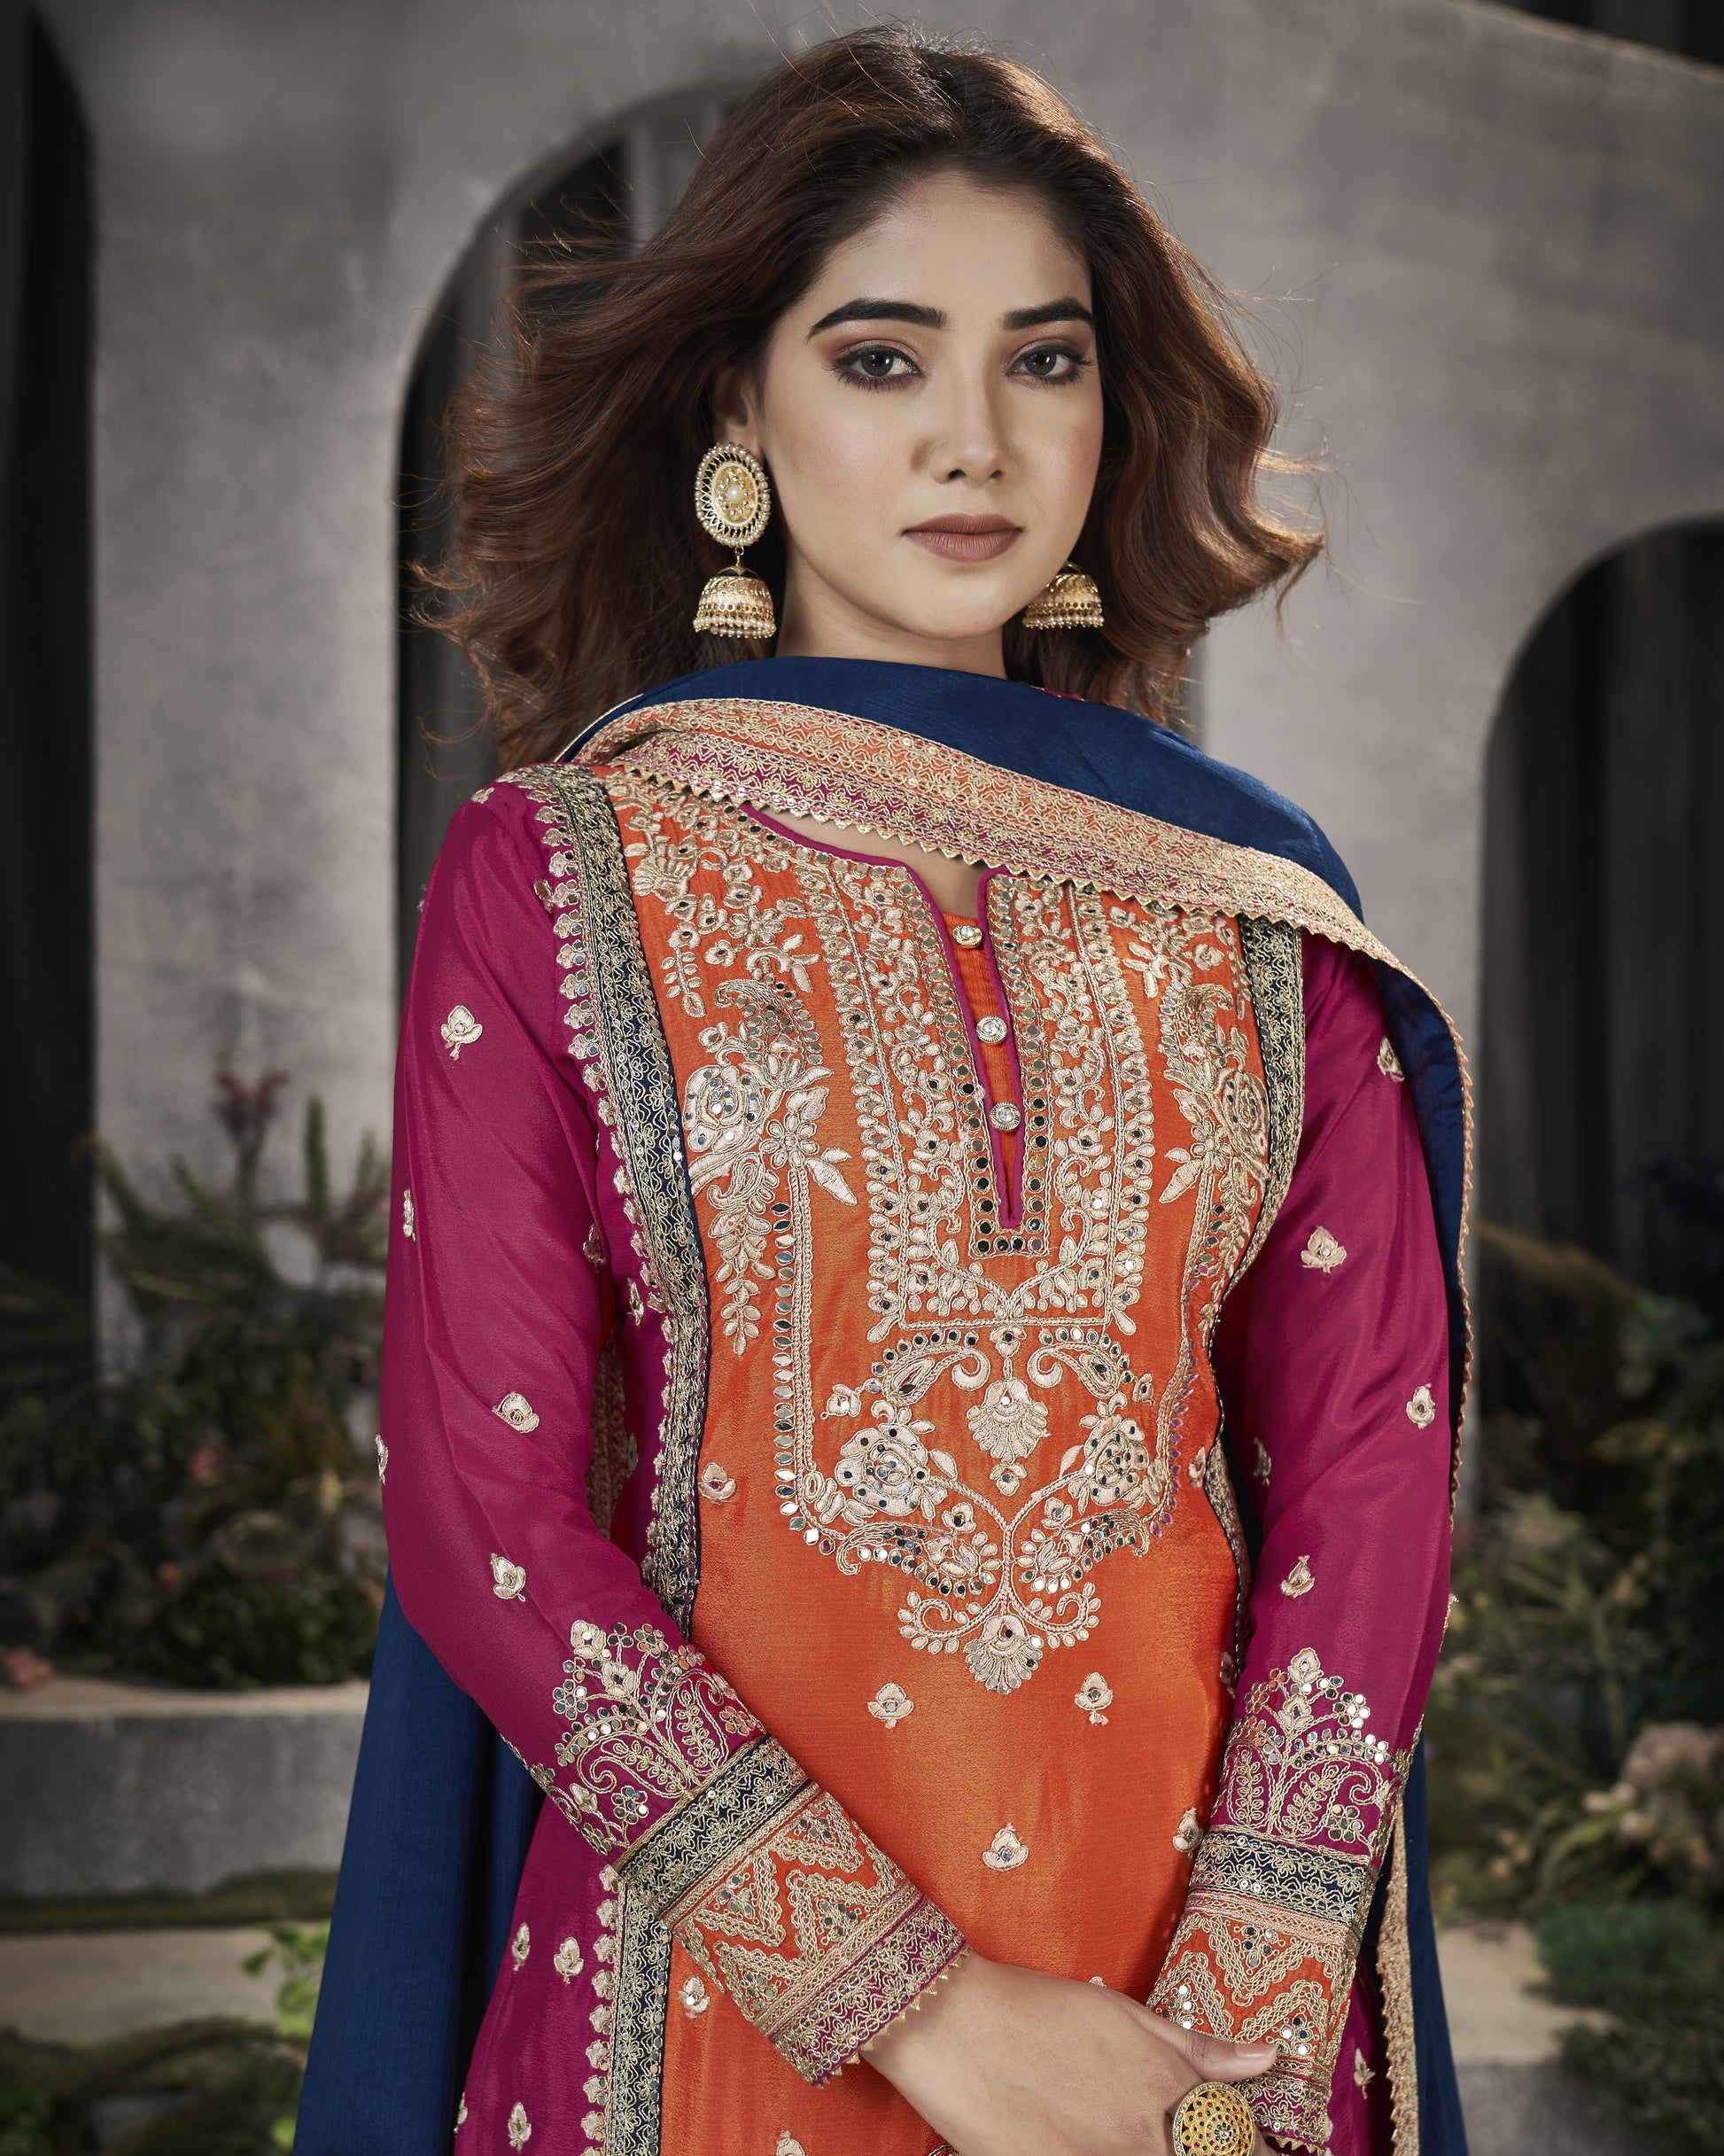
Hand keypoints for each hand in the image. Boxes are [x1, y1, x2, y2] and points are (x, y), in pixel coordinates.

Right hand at [868, 1952, 1276, 2155]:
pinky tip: (1091, 2146)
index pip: (1238, 2142)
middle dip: (1202, 2150)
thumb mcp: (1126, 2015)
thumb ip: (1200, 2047)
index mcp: (1168, 2092)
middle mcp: (1144, 2139)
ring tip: (1121, 2133)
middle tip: (1172, 2135)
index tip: (1258, 2150)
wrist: (956, 2025)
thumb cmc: (1040, 2009)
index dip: (1253, 2149)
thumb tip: (1268, 2057)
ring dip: (1159, 2154)